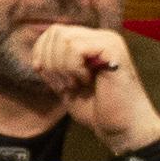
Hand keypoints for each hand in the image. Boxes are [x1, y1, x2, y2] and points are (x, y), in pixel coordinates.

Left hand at [24, 24, 159, 150]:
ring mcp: (108, 41)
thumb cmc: (98, 111)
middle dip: (50, 62)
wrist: (123, 128)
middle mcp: (101, 37)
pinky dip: (73, 68)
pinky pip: (75, 48)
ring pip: (64, 40)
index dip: (41, 52)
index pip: (55, 32)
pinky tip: (87, 81)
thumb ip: (54, 66)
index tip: (45, 74)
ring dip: (62, 67)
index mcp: (91, 43)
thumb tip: (37, 53)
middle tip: (66, 84)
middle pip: (56, 32)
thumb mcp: (66, 84)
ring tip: (76, 84)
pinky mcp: (112, 48)